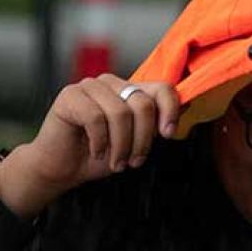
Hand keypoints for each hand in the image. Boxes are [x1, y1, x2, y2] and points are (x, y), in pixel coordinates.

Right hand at [19, 75, 180, 193]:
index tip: (168, 135)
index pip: (163, 88)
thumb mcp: (137, 140)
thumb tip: (189, 105)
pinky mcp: (70, 96)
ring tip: (117, 163)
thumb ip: (157, 122)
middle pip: (143, 104)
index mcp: (132, 89)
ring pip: (120, 113)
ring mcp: (90, 86)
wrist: (62, 168)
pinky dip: (100, 141)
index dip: (170, 110)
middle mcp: (113, 82)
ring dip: (122, 145)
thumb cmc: (102, 153)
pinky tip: (96, 152)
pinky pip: (95, 118)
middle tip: (134, 161)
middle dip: (143, 139)